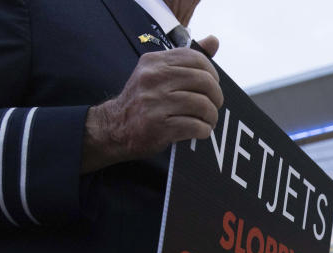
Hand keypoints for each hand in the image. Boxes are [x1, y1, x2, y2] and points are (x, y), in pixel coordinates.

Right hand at [81, 40, 223, 172]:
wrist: (115, 127)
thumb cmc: (143, 100)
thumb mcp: (157, 73)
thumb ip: (186, 60)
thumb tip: (214, 41)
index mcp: (154, 61)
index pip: (196, 59)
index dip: (212, 73)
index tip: (212, 85)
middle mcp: (153, 78)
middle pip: (204, 81)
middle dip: (216, 96)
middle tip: (214, 105)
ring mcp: (154, 102)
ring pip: (202, 104)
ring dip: (211, 116)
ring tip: (208, 120)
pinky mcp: (158, 125)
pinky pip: (195, 126)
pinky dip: (204, 130)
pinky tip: (201, 130)